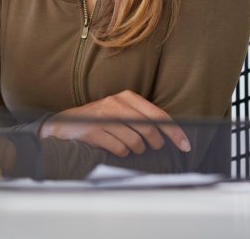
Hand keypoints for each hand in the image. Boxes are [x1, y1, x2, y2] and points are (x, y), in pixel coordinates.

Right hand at [40, 90, 190, 157]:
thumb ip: (140, 117)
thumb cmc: (98, 119)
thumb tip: (167, 134)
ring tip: (129, 147)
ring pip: (135, 141)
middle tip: (153, 148)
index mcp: (127, 97)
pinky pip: (119, 149)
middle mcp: (117, 103)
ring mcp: (105, 116)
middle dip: (155, 143)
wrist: (64, 124)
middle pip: (149, 128)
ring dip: (136, 149)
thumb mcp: (120, 111)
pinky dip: (121, 153)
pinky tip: (115, 149)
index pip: (158, 114)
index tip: (186, 146)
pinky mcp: (95, 130)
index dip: (175, 132)